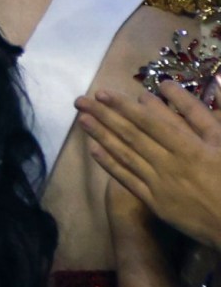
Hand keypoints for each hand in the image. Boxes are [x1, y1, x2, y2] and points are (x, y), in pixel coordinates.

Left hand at [77, 85, 220, 248]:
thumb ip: (205, 116)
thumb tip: (197, 85)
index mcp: (190, 147)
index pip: (150, 121)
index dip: (124, 106)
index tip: (103, 93)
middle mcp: (169, 164)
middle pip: (131, 135)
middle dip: (104, 116)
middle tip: (81, 101)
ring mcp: (159, 184)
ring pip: (126, 155)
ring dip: (101, 136)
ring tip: (82, 119)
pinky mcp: (155, 202)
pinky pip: (128, 180)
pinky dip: (110, 164)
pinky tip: (94, 150)